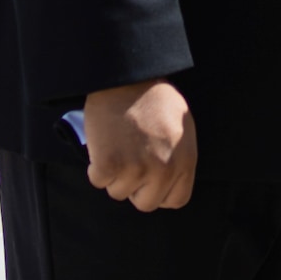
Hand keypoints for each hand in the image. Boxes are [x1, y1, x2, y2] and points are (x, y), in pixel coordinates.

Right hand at [83, 78, 196, 211]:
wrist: (126, 77)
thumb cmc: (154, 98)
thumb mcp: (182, 129)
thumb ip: (178, 158)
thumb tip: (168, 183)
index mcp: (184, 162)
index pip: (176, 200)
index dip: (160, 191)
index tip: (150, 180)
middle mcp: (163, 170)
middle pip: (146, 203)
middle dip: (135, 186)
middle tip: (129, 159)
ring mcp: (136, 169)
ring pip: (118, 192)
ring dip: (114, 174)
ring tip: (118, 144)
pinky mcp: (109, 164)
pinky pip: (98, 180)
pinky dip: (96, 166)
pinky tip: (103, 143)